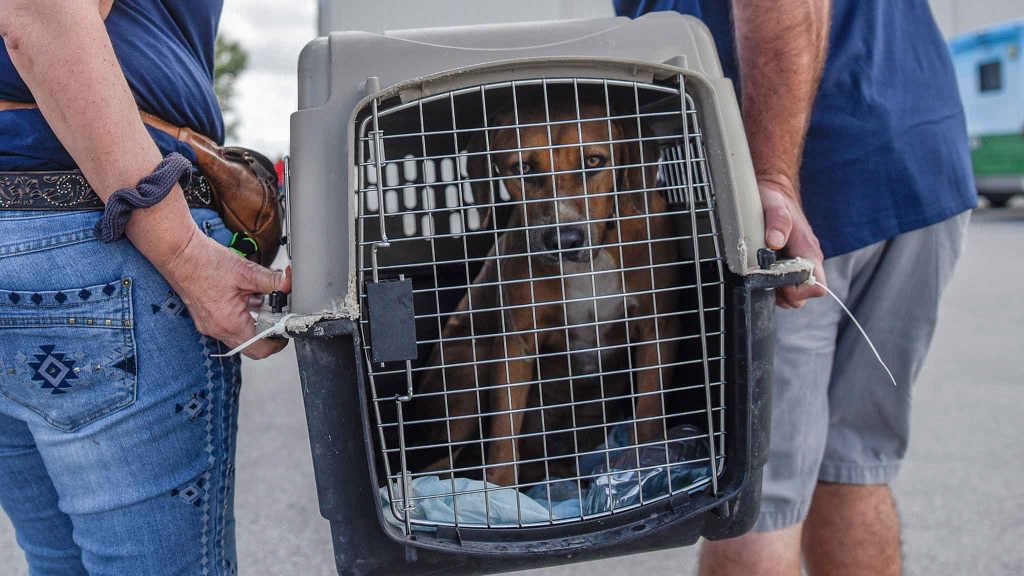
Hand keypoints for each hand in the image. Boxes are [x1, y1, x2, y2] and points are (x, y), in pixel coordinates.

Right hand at [161, 226, 291, 358]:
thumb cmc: (205, 262)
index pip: (260, 349)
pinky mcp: (205, 319)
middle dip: (268, 334)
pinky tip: (245, 298)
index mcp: (230, 323)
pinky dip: (241, 317)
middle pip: (251, 347)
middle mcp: (218, 330)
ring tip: (262, 303)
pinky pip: (228, 327)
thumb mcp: (246, 271)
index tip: (286, 331)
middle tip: (278, 319)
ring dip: (254, 323)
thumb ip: (272, 280)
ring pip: (239, 336)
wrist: (179, 254)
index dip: (278, 343)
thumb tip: (290, 283)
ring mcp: (209, 326)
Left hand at [759, 175, 826, 307]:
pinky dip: (772, 285)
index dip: (797, 290)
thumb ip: (778, 223)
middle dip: (784, 294)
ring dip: (776, 290)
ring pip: (792, 295)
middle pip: (802, 296)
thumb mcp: (774, 206)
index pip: (816, 286)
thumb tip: (775, 242)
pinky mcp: (788, 267)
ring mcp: (798, 265)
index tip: (777, 279)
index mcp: (809, 252)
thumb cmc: (775, 200)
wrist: (773, 193)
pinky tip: (761, 273)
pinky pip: (783, 287)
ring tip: (761, 274)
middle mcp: (808, 261)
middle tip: (764, 278)